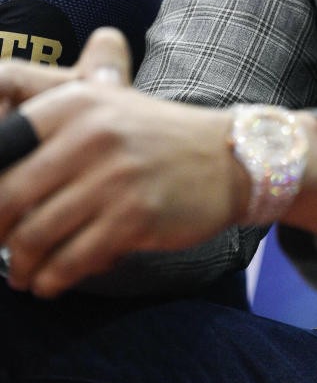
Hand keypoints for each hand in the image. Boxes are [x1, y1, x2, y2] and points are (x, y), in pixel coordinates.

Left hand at [0, 29, 246, 295]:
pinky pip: (71, 261)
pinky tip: (49, 282)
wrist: (228, 157)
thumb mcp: (103, 108)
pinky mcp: (135, 217)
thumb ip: (48, 129)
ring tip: (22, 272)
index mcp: (76, 101)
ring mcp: (115, 176)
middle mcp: (92, 133)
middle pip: (8, 198)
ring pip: (34, 236)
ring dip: (20, 264)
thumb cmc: (153, 137)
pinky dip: (51, 280)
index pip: (2, 144)